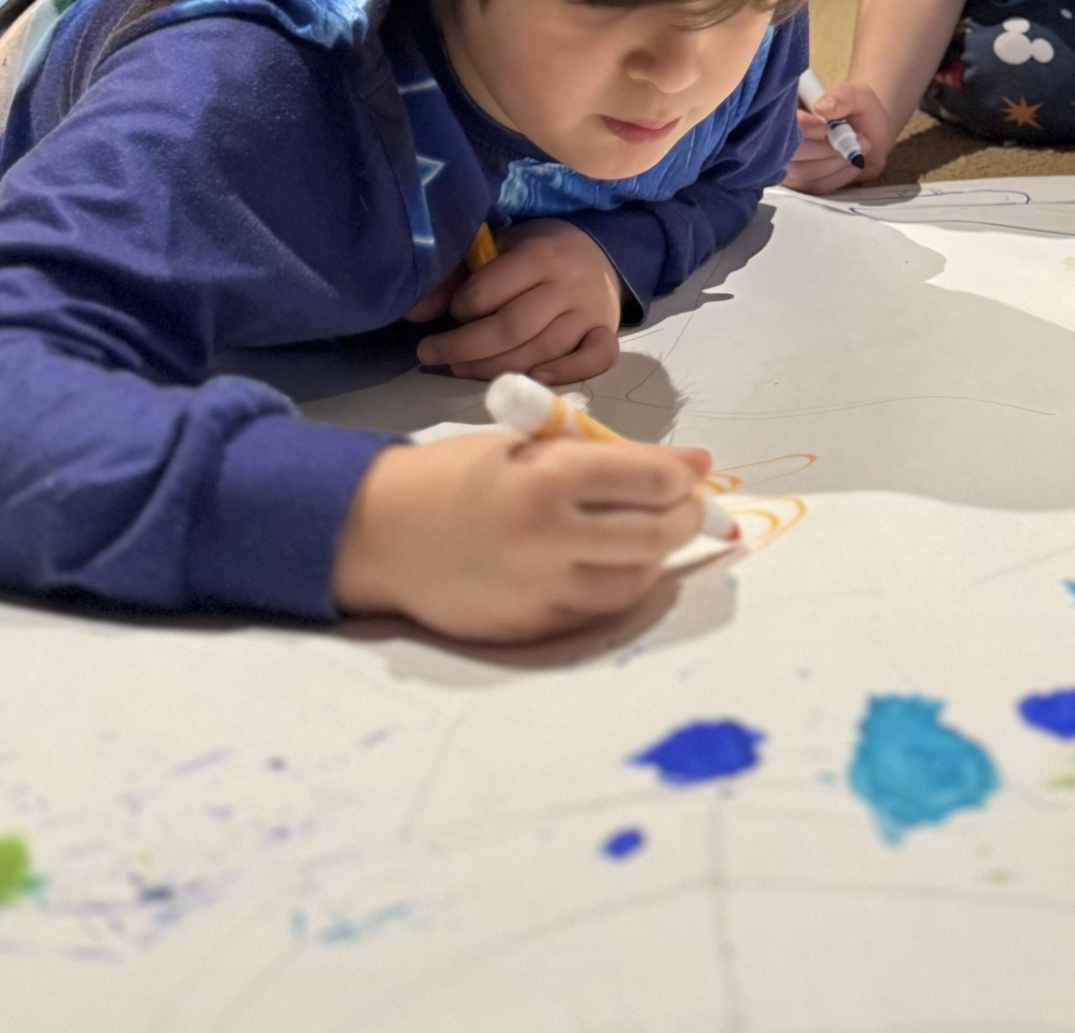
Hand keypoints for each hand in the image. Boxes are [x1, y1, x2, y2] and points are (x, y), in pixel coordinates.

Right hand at [333, 431, 714, 642]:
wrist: (379, 533)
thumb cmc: (457, 475)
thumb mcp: (531, 445)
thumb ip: (612, 455)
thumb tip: (695, 464)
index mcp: (550, 479)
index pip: (652, 482)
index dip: (681, 477)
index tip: (688, 473)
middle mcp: (550, 539)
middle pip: (656, 536)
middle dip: (686, 517)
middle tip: (688, 506)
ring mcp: (540, 591)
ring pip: (636, 581)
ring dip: (657, 555)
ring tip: (651, 532)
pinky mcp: (530, 628)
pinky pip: (598, 610)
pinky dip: (618, 584)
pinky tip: (612, 562)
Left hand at [411, 219, 622, 383]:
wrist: (598, 252)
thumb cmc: (538, 252)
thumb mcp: (498, 249)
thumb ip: (457, 277)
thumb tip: (414, 313)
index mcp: (539, 255)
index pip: (490, 292)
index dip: (461, 308)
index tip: (452, 312)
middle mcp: (568, 284)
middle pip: (512, 328)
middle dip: (464, 348)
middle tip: (433, 354)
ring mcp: (591, 311)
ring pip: (544, 350)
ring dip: (496, 368)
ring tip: (462, 369)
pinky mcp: (606, 332)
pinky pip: (596, 359)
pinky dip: (568, 372)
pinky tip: (535, 378)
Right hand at [783, 78, 894, 192]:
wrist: (868, 129)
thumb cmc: (857, 108)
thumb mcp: (856, 94)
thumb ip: (843, 97)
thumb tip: (822, 107)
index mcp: (785, 109)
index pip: (780, 122)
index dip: (801, 127)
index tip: (824, 127)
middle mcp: (778, 139)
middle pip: (790, 154)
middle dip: (828, 149)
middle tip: (859, 138)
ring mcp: (787, 164)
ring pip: (804, 174)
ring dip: (837, 162)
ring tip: (860, 147)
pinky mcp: (800, 183)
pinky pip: (816, 186)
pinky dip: (840, 175)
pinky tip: (853, 162)